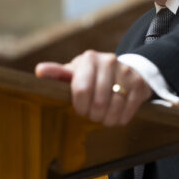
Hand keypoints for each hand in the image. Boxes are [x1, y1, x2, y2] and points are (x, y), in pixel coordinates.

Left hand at [35, 50, 152, 125]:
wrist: (125, 70)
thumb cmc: (92, 75)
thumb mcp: (75, 72)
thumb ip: (57, 74)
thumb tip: (39, 72)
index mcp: (89, 59)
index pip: (81, 90)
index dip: (80, 106)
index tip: (80, 109)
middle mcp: (109, 61)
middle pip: (98, 102)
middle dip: (93, 114)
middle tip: (92, 115)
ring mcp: (126, 72)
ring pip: (114, 108)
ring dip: (107, 119)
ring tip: (103, 118)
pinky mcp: (139, 84)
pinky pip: (128, 110)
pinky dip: (120, 119)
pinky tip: (116, 117)